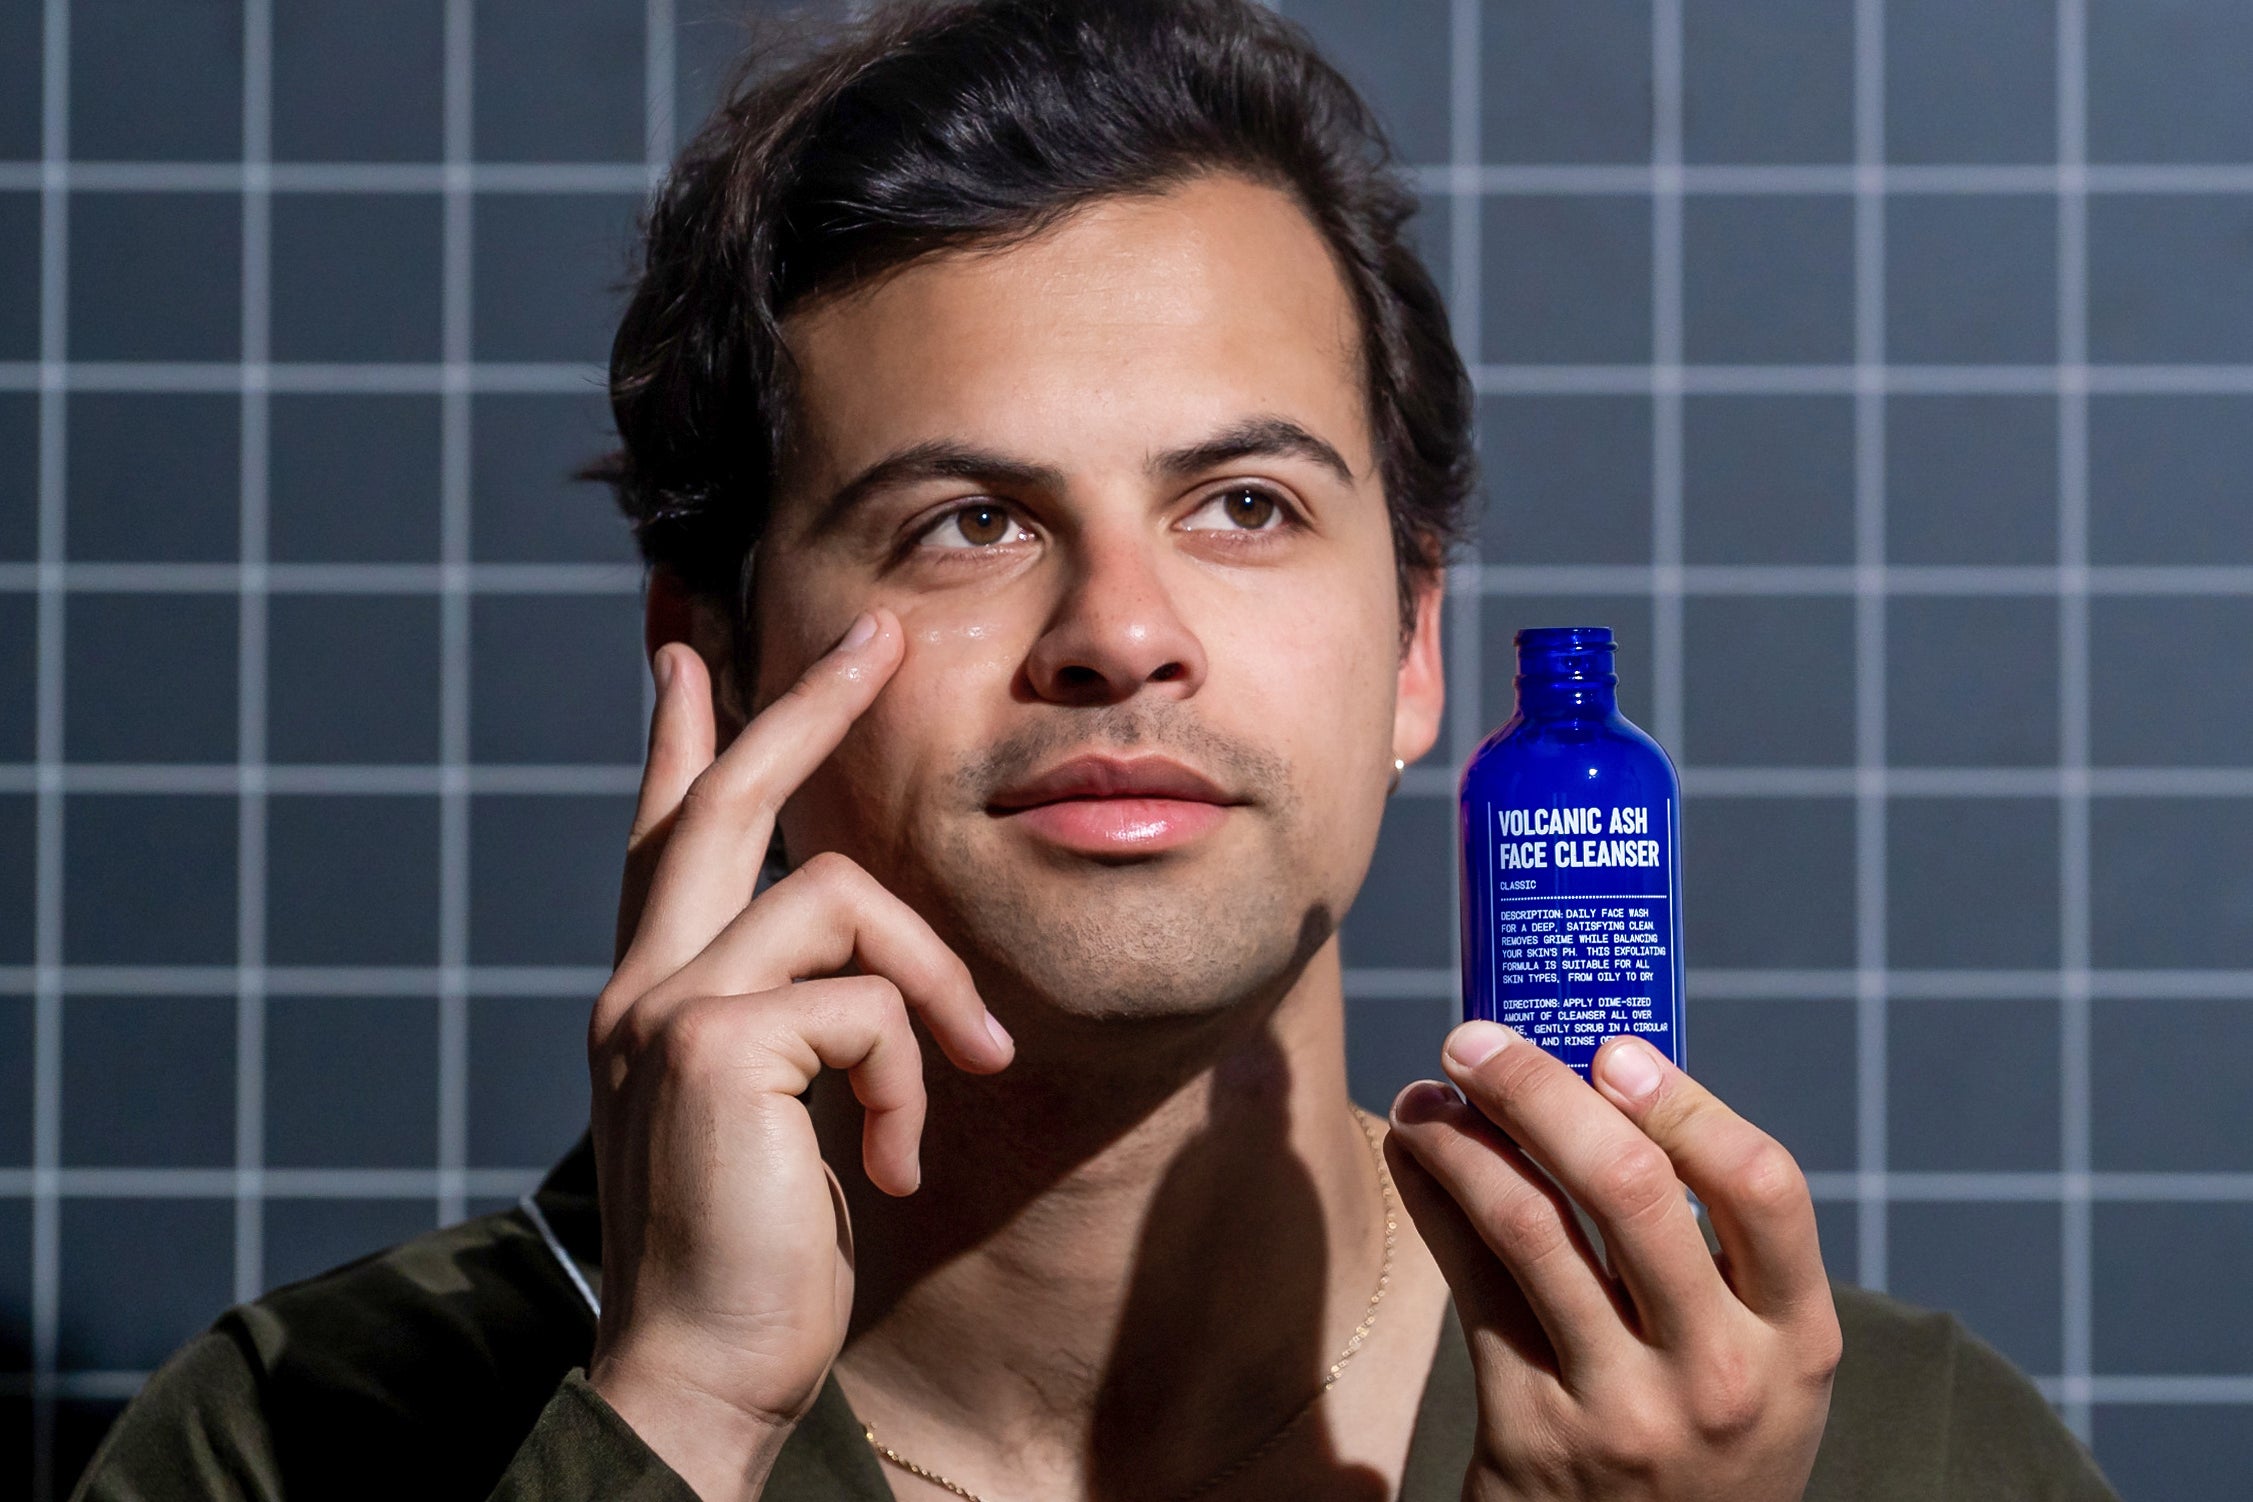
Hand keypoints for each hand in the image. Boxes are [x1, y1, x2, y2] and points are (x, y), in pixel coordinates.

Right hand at [584, 610, 1015, 1500]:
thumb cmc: (760, 1258)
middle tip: (879, 635)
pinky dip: (909, 1076)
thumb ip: (793, 1023)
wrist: (702, 1377)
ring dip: (930, 984)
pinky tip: (898, 1161)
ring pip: (839, 893)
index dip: (681, 739)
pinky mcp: (714, 1045)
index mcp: (656, 996)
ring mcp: (665, 1007)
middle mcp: (641, 985)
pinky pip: (868, 1000)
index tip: (687, 650)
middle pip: (724, 800)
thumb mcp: (778, 1115)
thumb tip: (843, 961)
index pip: (664, 836)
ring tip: (964, 1076)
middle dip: (806, 705)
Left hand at [1385, 1024, 1839, 1501]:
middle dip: (1538, 1089)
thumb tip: (1603, 1084)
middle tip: (1479, 1040)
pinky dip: (1433, 1200)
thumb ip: (1712, 1253)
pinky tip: (1414, 1156)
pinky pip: (1471, 1285)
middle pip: (1628, 1188)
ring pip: (1528, 1227)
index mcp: (1797, 1339)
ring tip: (1428, 1095)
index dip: (1684, 1101)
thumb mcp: (1755, 1362)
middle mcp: (1720, 1375)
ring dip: (1462, 1139)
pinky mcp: (1533, 1432)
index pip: (1762, 1185)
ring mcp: (1624, 1410)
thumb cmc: (1703, 1440)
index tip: (1611, 1049)